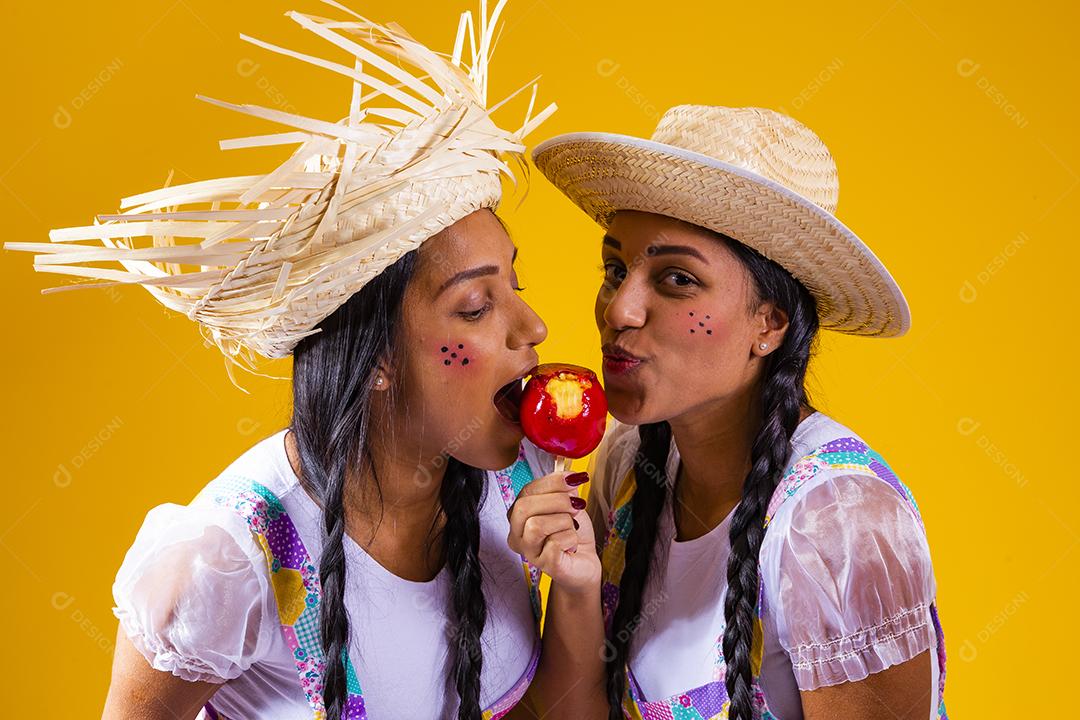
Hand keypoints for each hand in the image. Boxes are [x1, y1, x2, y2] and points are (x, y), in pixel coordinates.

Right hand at [507, 471, 601, 593]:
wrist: (584, 560)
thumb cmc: (571, 531)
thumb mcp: (566, 503)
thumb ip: (562, 488)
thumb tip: (569, 477)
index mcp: (518, 514)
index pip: (527, 490)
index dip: (552, 482)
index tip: (574, 479)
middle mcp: (517, 533)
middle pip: (524, 506)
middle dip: (557, 501)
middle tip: (577, 505)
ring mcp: (528, 551)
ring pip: (537, 525)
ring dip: (564, 522)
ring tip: (572, 528)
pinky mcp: (544, 564)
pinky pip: (555, 543)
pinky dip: (571, 538)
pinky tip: (572, 544)